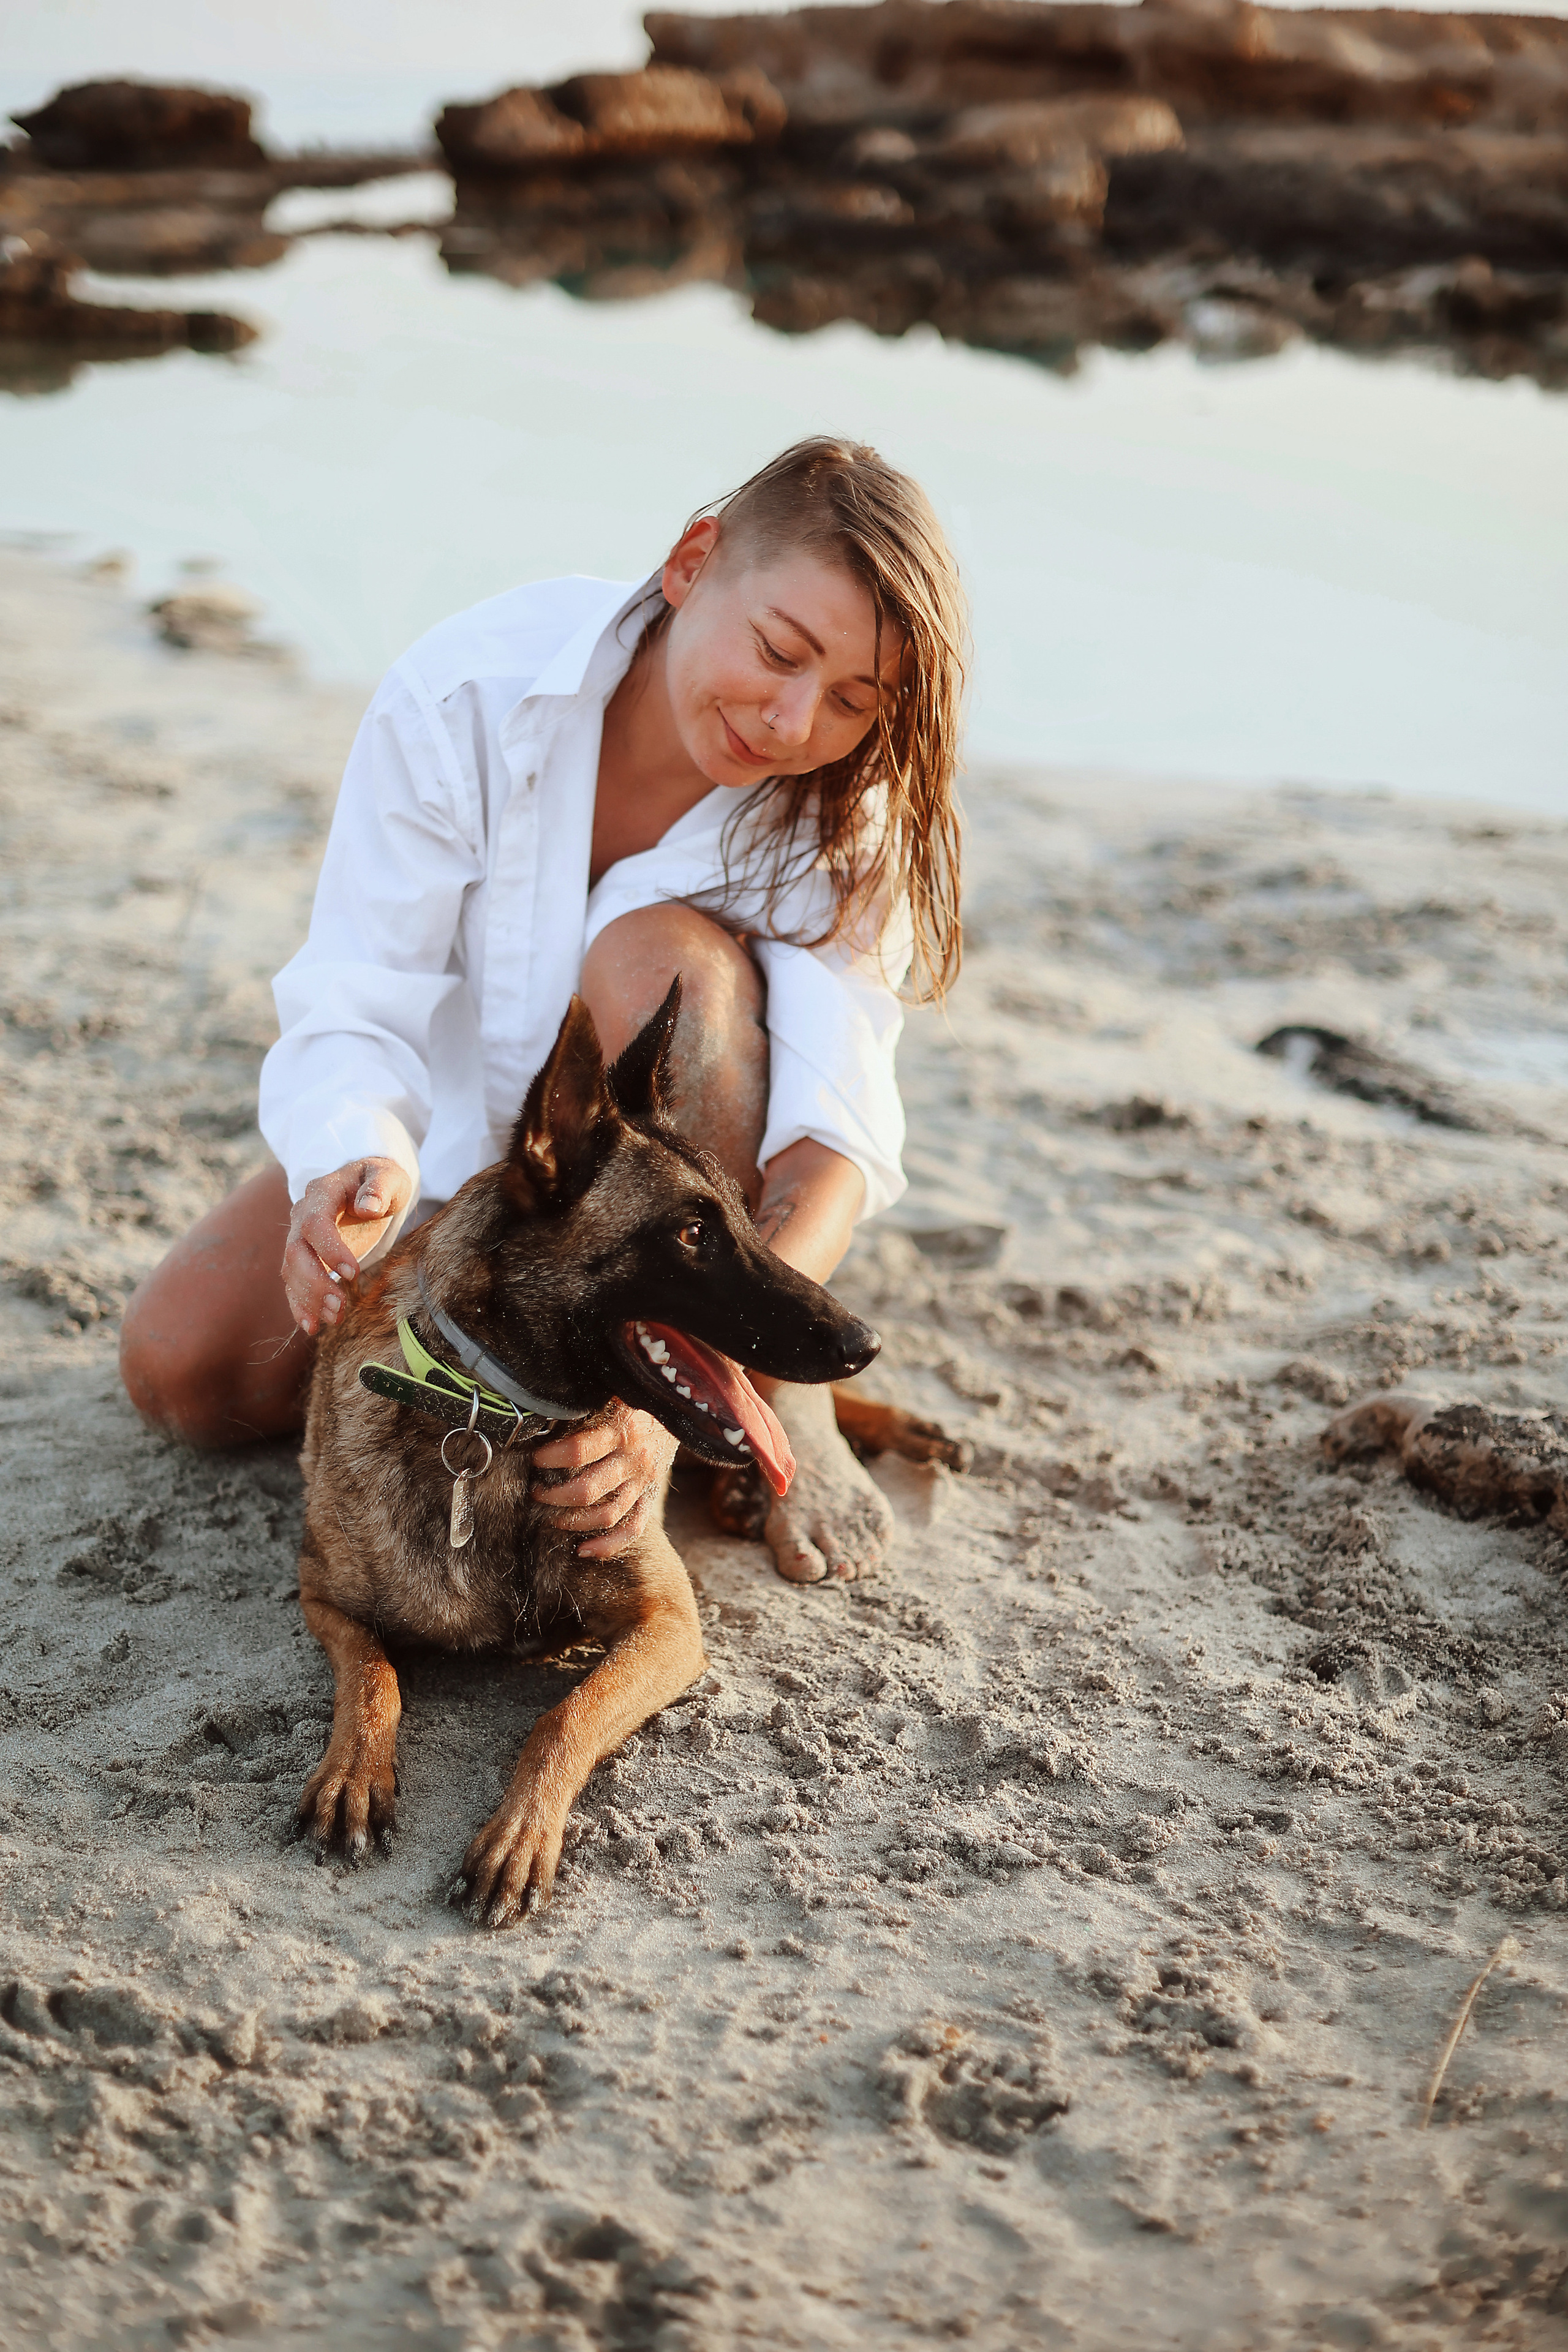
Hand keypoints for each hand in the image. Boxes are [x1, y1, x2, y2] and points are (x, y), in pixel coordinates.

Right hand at [282, 1155, 410, 1335]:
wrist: (364, 1186)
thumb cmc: (379, 1181)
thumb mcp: (387, 1176)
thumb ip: (379, 1187)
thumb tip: (368, 1206)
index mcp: (322, 1192)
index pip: (315, 1223)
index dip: (329, 1249)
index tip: (352, 1273)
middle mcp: (302, 1215)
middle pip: (296, 1251)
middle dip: (315, 1282)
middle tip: (339, 1306)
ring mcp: (299, 1237)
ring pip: (292, 1271)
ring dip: (309, 1298)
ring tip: (334, 1318)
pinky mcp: (304, 1257)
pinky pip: (294, 1282)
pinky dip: (300, 1305)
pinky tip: (313, 1325)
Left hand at [532, 1400, 678, 1558]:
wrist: (681, 1410)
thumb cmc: (638, 1401)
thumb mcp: (613, 1393)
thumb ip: (585, 1405)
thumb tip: (545, 1412)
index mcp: (622, 1430)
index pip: (578, 1451)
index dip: (550, 1458)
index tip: (534, 1459)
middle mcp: (634, 1460)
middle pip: (587, 1490)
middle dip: (553, 1495)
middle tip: (535, 1491)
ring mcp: (644, 1483)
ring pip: (606, 1515)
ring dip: (573, 1520)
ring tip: (551, 1516)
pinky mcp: (651, 1497)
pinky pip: (632, 1529)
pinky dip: (607, 1545)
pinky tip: (583, 1550)